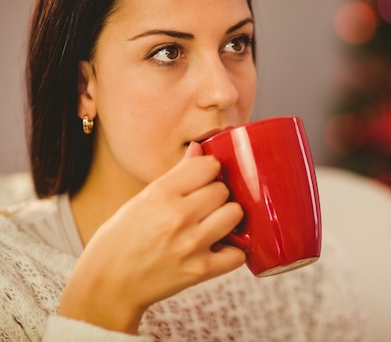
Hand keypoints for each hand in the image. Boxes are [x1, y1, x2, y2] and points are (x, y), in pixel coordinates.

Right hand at [58, 142, 245, 333]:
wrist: (107, 286)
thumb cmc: (119, 240)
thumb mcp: (141, 200)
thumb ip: (176, 175)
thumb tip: (198, 150)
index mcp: (160, 194)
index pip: (208, 166)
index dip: (207, 171)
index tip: (201, 181)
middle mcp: (178, 216)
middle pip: (222, 189)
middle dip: (216, 195)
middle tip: (203, 206)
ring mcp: (192, 244)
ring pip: (234, 214)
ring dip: (227, 218)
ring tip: (213, 224)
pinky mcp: (201, 270)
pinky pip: (237, 253)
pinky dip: (232, 251)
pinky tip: (218, 248)